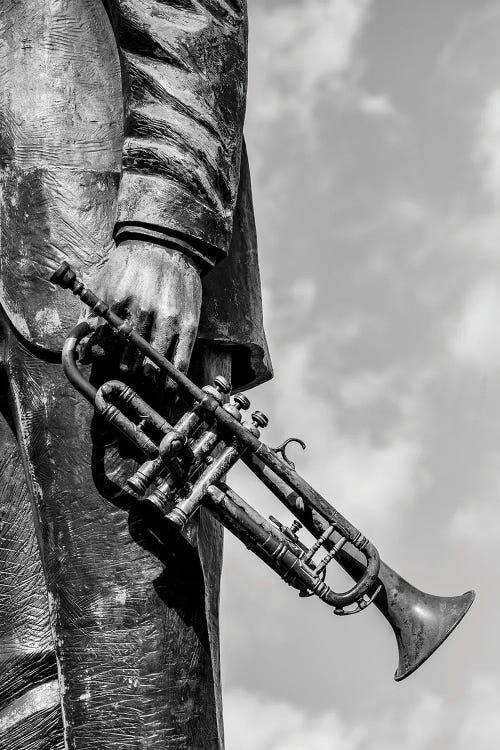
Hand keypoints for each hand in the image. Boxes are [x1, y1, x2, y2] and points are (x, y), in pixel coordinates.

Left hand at [82, 240, 201, 374]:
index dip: (101, 356)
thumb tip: (82, 352)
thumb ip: (88, 317)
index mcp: (117, 300)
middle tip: (125, 366)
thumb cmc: (131, 266)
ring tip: (144, 374)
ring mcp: (168, 319)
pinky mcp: (188, 324)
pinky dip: (171, 377)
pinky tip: (166, 385)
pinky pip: (179, 359)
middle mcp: (142, 311)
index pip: (103, 344)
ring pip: (153, 364)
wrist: (166, 246)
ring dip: (146, 375)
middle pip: (128, 358)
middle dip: (124, 366)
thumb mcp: (102, 283)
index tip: (104, 358)